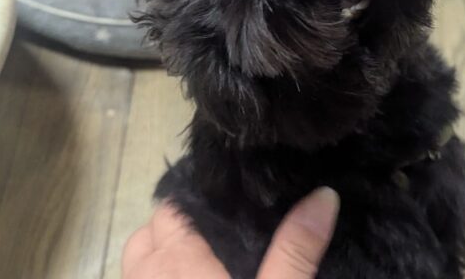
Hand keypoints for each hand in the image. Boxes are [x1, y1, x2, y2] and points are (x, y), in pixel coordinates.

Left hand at [122, 187, 339, 278]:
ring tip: (203, 259)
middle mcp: (146, 274)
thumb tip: (325, 194)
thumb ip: (297, 248)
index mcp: (177, 259)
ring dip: (161, 257)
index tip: (227, 196)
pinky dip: (157, 278)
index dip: (197, 197)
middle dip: (177, 227)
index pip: (172, 207)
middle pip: (150, 234)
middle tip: (219, 230)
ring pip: (138, 263)